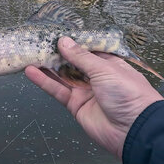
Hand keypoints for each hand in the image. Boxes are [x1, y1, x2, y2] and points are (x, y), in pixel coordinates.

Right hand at [25, 37, 163, 157]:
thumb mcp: (105, 69)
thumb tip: (64, 41)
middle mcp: (96, 76)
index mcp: (109, 64)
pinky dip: (44, 82)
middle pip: (72, 62)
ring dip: (46, 66)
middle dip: (56, 53)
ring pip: (62, 76)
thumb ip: (81, 56)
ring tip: (29, 54)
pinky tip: (31, 72)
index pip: (87, 50)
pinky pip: (58, 90)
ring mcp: (85, 91)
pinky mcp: (75, 105)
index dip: (72, 42)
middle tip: (37, 42)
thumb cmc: (128, 93)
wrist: (133, 130)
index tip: (55, 33)